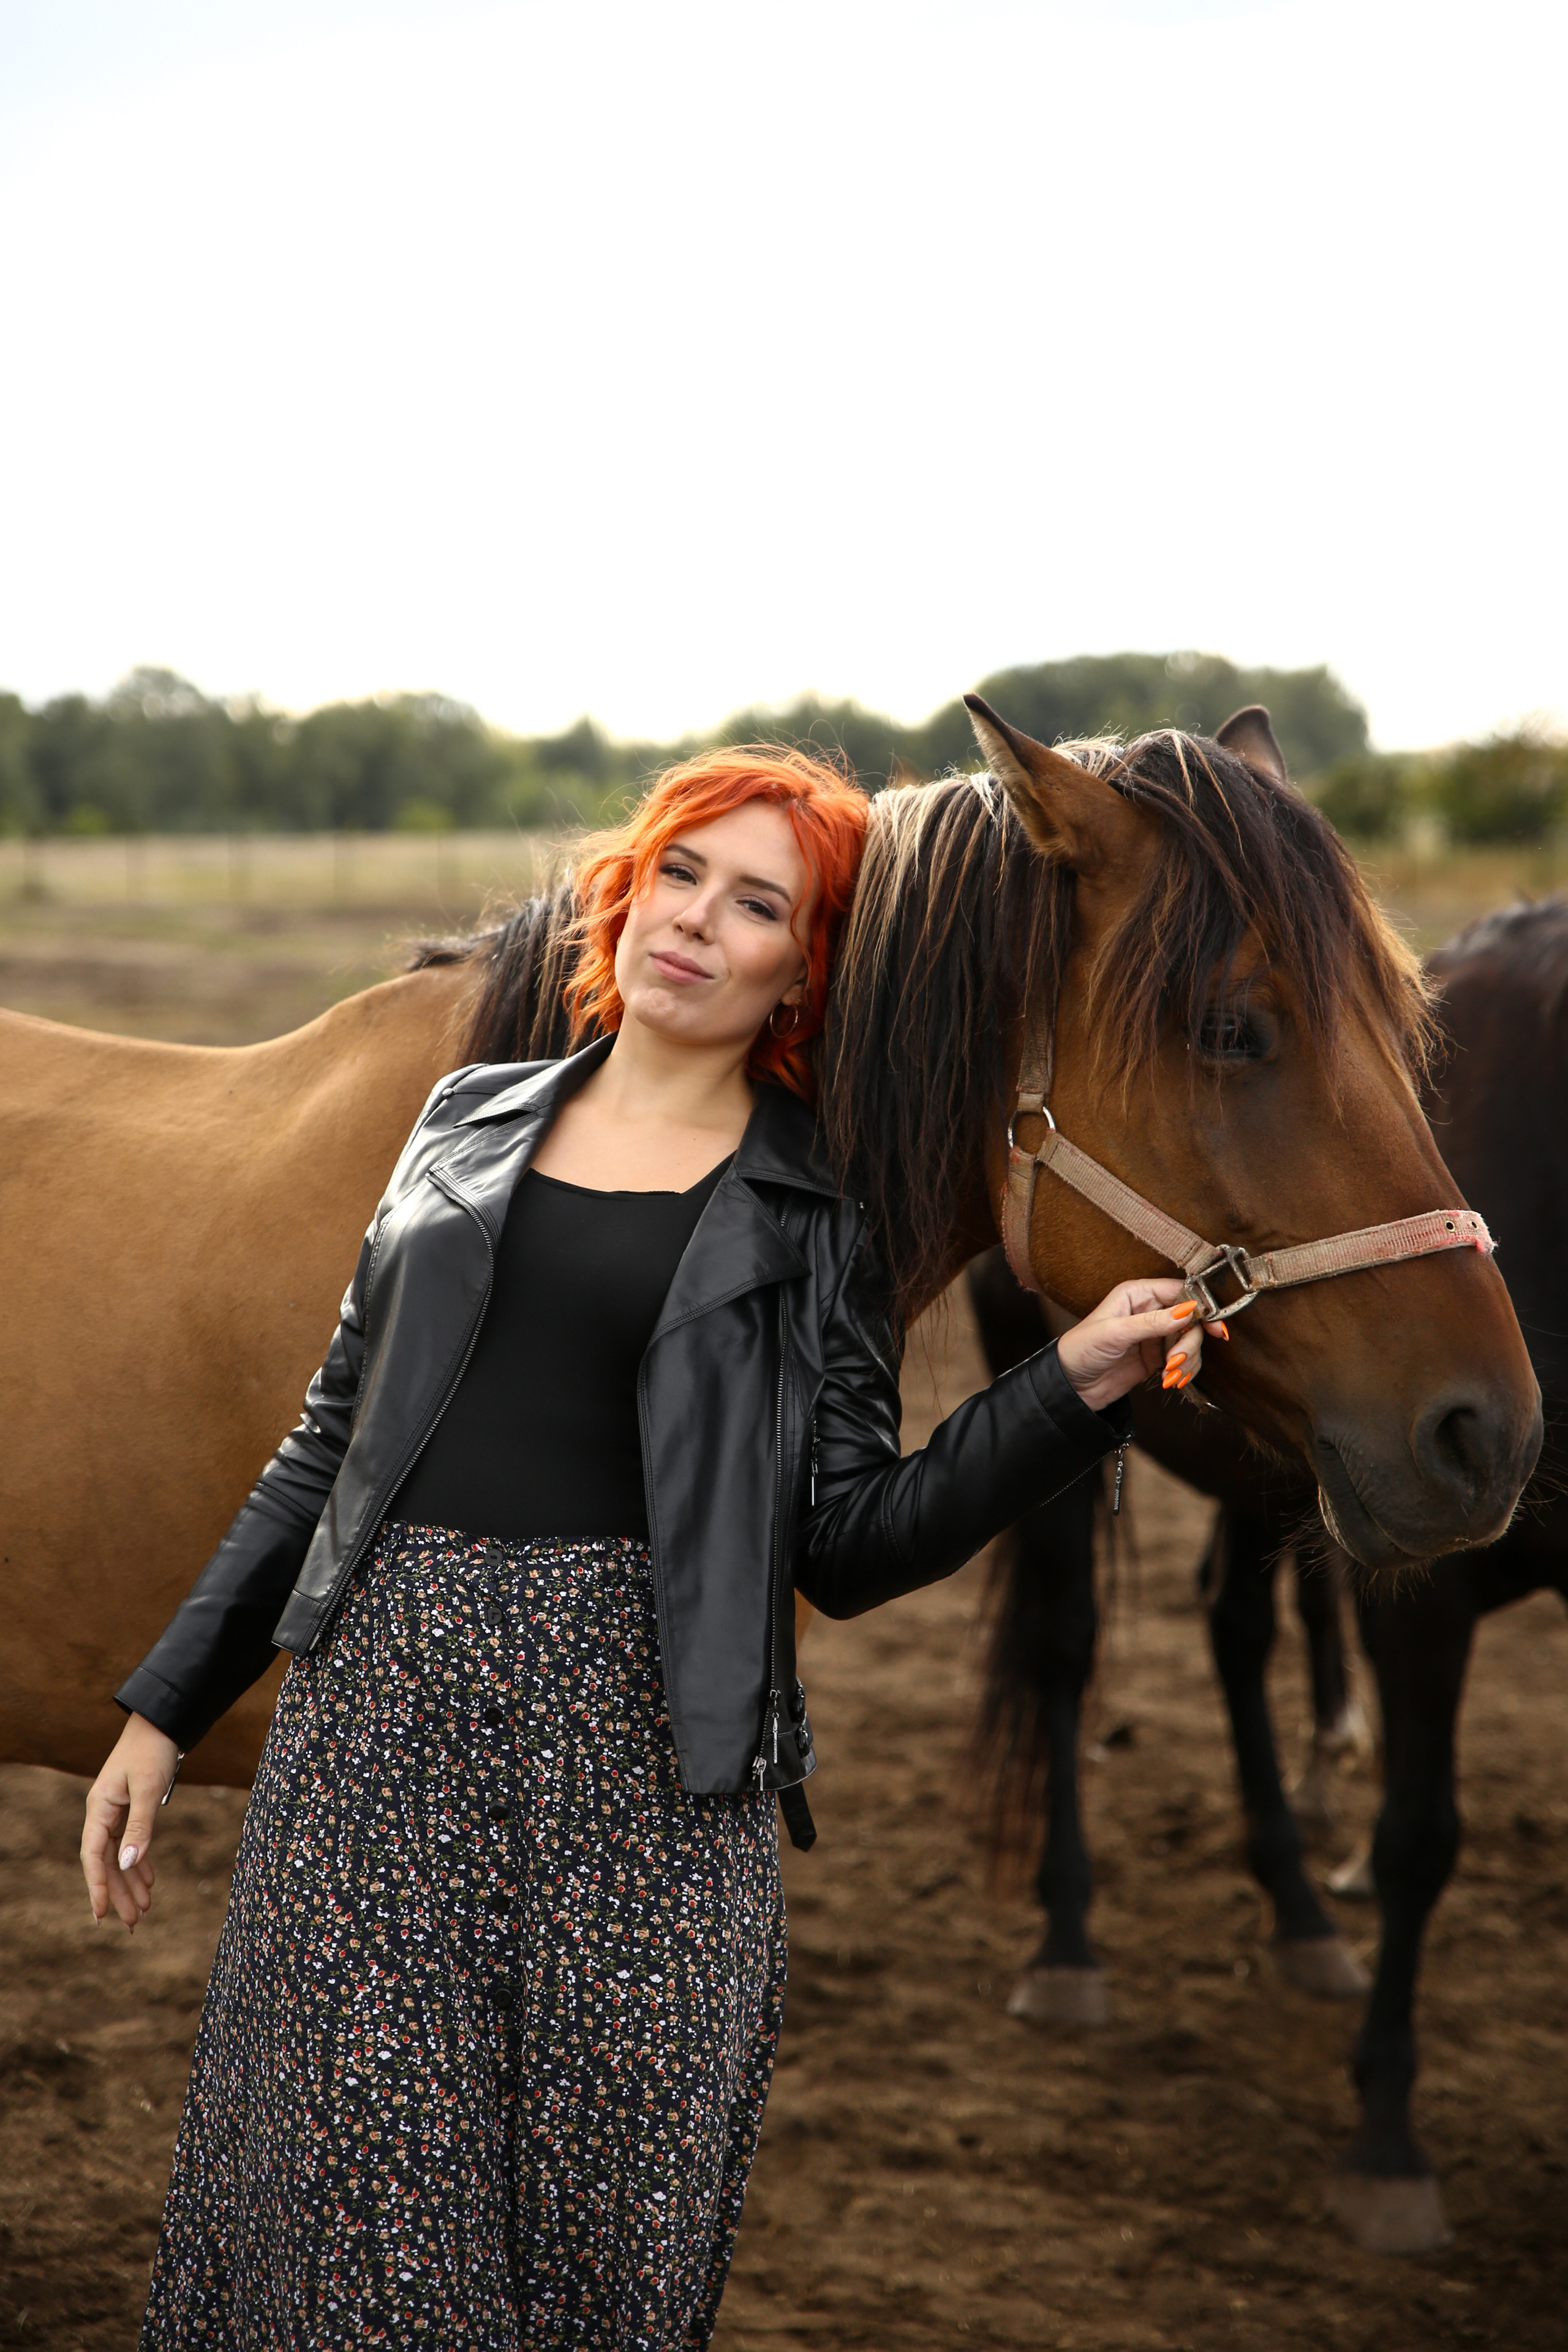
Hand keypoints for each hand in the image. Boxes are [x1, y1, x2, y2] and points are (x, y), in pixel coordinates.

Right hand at [81, 1713, 180, 1930]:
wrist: (163, 1722)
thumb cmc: (153, 1750)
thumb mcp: (150, 1789)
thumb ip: (140, 1826)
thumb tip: (127, 1863)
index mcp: (99, 1808)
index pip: (93, 1856)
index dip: (97, 1886)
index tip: (102, 1914)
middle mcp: (103, 1812)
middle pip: (107, 1861)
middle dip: (119, 1892)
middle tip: (133, 1922)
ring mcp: (117, 1811)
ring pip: (120, 1855)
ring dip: (131, 1881)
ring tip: (144, 1909)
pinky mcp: (132, 1807)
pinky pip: (132, 1842)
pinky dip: (140, 1862)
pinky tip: (149, 1880)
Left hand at [1056, 1276, 1227, 1413]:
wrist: (1070, 1387)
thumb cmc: (1081, 1350)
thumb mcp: (1115, 1333)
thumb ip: (1153, 1322)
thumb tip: (1188, 1309)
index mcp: (1137, 1294)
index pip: (1179, 1291)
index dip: (1201, 1305)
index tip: (1214, 1326)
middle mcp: (1149, 1311)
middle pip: (1191, 1318)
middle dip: (1190, 1342)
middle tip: (1177, 1360)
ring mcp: (1155, 1335)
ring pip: (1191, 1341)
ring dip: (1187, 1360)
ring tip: (1169, 1375)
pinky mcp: (1157, 1357)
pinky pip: (1184, 1360)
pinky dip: (1184, 1371)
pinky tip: (1169, 1381)